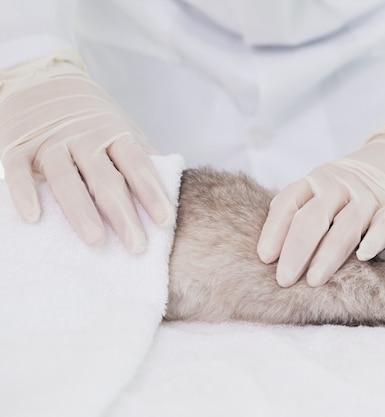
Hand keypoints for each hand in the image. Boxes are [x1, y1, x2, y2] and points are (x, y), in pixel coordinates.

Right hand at [0, 49, 174, 252]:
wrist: (42, 79)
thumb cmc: (91, 117)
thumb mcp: (121, 129)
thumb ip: (142, 158)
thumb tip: (174, 188)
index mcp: (115, 133)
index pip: (138, 165)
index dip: (152, 193)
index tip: (166, 222)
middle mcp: (84, 136)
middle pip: (106, 179)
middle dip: (123, 215)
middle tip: (137, 247)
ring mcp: (50, 141)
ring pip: (66, 179)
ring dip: (82, 211)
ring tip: (96, 241)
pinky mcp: (17, 145)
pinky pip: (17, 171)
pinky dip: (24, 193)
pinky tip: (34, 218)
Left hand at [257, 120, 384, 286]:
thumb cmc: (343, 196)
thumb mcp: (317, 195)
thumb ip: (296, 217)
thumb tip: (270, 259)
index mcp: (314, 182)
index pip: (289, 203)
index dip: (275, 230)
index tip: (265, 258)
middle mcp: (339, 185)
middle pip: (314, 217)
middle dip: (297, 249)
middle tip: (284, 279)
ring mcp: (368, 196)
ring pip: (346, 225)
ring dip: (328, 254)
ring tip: (314, 280)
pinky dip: (375, 238)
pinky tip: (364, 255)